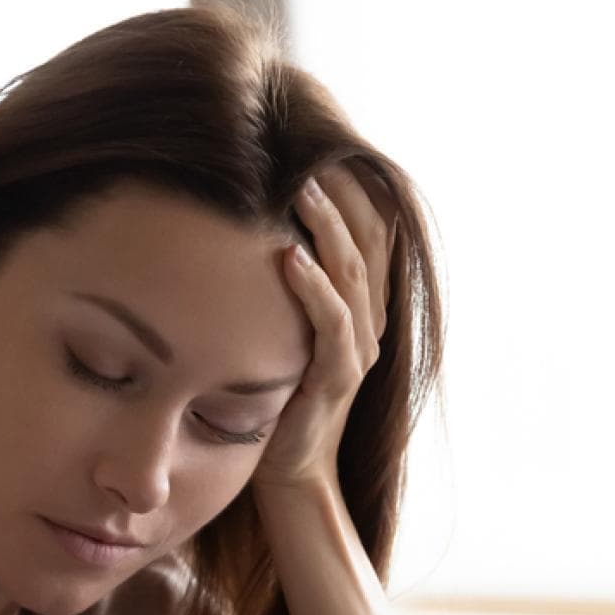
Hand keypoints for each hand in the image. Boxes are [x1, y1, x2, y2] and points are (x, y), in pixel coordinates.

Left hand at [252, 162, 397, 495]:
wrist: (290, 471)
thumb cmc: (275, 399)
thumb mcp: (278, 330)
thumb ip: (280, 288)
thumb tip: (246, 231)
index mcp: (359, 305)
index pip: (367, 229)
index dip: (349, 185)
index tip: (314, 143)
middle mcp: (367, 322)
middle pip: (367, 238)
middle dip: (339, 191)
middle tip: (307, 147)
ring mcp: (358, 349)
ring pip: (352, 272)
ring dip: (327, 227)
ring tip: (300, 187)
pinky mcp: (337, 377)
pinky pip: (332, 323)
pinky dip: (313, 287)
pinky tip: (289, 257)